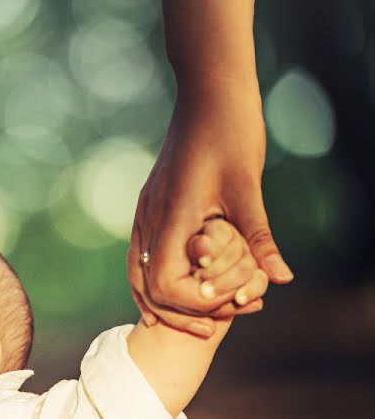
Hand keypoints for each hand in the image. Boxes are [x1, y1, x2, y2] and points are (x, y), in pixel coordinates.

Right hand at [128, 83, 292, 336]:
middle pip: (144, 287)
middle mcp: (150, 217)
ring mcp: (145, 211)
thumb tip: (281, 279)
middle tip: (210, 328)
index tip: (227, 302)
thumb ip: (259, 238)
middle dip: (176, 313)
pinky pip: (141, 254)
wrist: (207, 91)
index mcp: (172, 215)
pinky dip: (154, 279)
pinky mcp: (149, 204)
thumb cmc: (231, 132)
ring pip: (137, 273)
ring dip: (162, 301)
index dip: (193, 305)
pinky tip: (179, 287)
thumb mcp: (249, 188)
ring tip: (192, 320)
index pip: (165, 284)